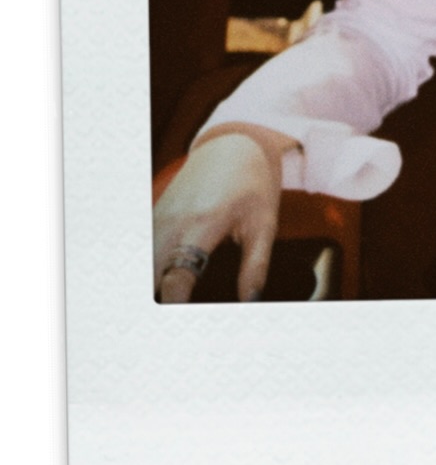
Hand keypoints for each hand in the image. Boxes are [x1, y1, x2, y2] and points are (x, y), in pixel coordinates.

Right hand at [152, 124, 295, 302]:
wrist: (234, 144)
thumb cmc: (253, 184)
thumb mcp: (264, 223)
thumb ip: (256, 266)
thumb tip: (251, 303)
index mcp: (201, 225)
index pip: (176, 279)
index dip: (175, 305)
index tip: (183, 320)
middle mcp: (172, 222)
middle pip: (150, 276)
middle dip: (159, 298)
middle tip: (180, 312)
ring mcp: (159, 218)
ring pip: (142, 263)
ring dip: (152, 283)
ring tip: (172, 300)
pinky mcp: (155, 216)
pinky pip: (143, 249)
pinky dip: (149, 268)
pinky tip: (161, 282)